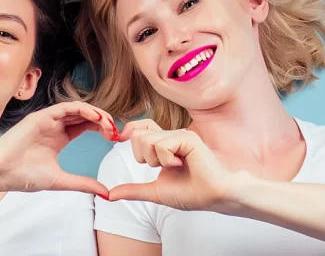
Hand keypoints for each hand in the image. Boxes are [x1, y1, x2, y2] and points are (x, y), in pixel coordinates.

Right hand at [0, 101, 119, 196]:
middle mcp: (55, 125)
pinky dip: (82, 109)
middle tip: (116, 131)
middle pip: (85, 116)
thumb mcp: (61, 180)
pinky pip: (65, 107)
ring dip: (95, 113)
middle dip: (103, 121)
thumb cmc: (23, 176)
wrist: (0, 173)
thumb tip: (105, 193)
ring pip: (77, 109)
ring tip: (108, 124)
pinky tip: (95, 117)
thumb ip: (83, 183)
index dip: (102, 129)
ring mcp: (47, 119)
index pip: (86, 126)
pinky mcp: (41, 116)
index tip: (116, 139)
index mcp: (59, 138)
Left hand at [108, 119, 238, 211]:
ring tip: (175, 166)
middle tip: (164, 167)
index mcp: (165, 144)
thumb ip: (133, 190)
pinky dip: (167, 160)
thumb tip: (109, 195)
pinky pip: (161, 144)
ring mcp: (180, 135)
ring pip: (147, 139)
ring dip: (156, 160)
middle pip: (138, 135)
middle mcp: (172, 136)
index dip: (128, 133)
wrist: (214, 197)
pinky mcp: (188, 138)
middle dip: (144, 157)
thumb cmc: (192, 193)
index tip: (119, 140)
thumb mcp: (155, 191)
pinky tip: (182, 164)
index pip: (139, 128)